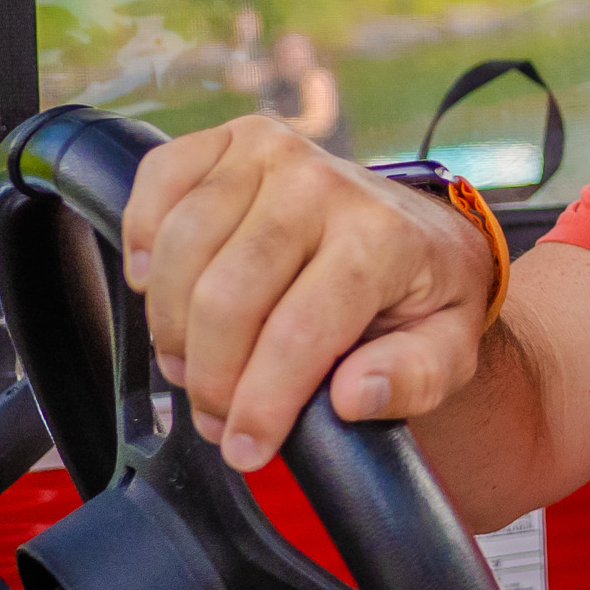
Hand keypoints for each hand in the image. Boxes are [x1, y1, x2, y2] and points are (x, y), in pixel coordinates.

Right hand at [121, 115, 499, 472]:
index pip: (299, 331)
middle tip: (216, 415)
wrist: (417, 228)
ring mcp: (273, 152)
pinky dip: (141, 239)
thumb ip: (413, 378)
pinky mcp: (230, 140)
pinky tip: (157, 286)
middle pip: (227, 296)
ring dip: (170, 324)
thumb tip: (351, 396)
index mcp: (383, 237)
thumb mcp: (448, 349)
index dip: (261, 403)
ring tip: (192, 364)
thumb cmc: (422, 295)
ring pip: (181, 248)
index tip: (245, 449)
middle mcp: (323, 183)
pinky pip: (157, 183)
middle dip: (209, 377)